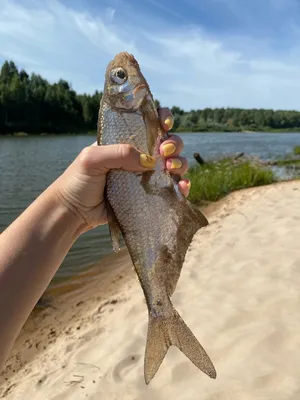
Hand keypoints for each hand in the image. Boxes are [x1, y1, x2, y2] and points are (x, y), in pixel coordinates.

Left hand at [54, 108, 190, 231]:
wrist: (73, 212)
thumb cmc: (78, 181)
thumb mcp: (92, 159)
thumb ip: (119, 153)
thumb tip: (149, 160)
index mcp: (125, 141)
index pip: (148, 124)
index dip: (162, 119)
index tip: (165, 124)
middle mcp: (138, 157)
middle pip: (167, 143)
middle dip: (174, 143)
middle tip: (165, 151)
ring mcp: (145, 177)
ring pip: (173, 164)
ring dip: (180, 163)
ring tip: (170, 169)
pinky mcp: (148, 196)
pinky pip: (170, 189)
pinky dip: (181, 186)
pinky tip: (182, 186)